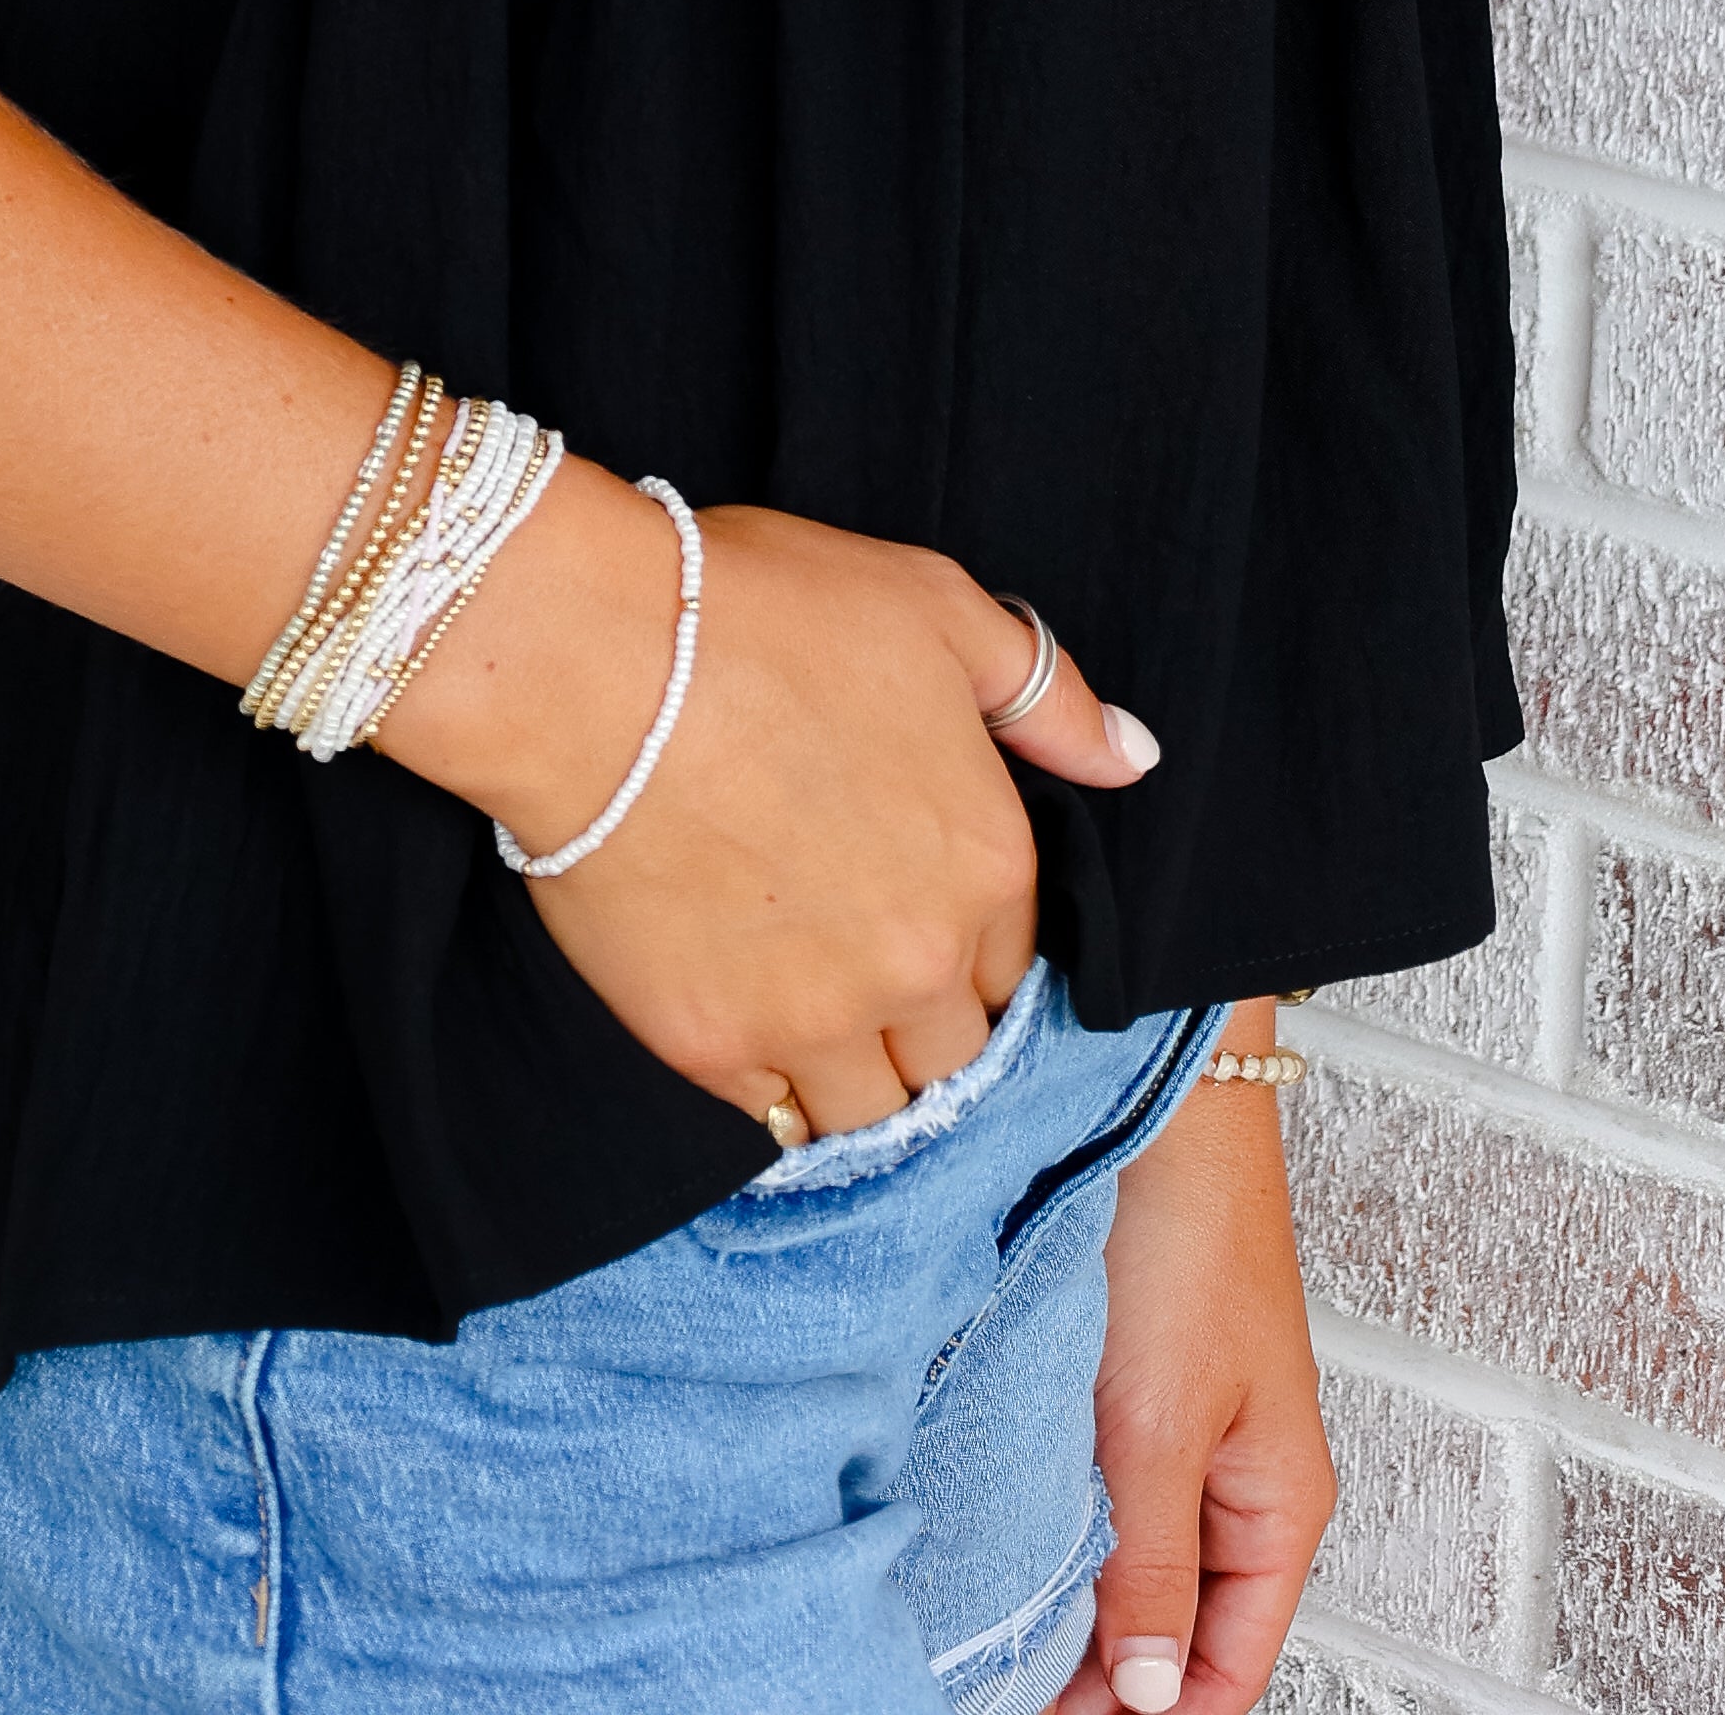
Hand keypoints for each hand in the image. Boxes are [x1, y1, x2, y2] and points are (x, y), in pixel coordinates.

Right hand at [395, 481, 1160, 1141]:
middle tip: (855, 967)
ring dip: (855, 1076)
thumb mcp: (932, 607)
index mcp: (987, 862)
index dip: (966, 938)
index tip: (912, 909)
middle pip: (953, 1054)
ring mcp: (816, 1017)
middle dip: (919, 1022)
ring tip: (804, 1015)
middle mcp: (920, 961)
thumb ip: (1045, 692)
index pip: (1013, 962)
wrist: (590, 657)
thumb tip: (1134, 757)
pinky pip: (771, 1116)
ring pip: (874, 1111)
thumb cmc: (760, 610)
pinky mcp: (712, 1046)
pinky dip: (769, 1086)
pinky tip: (743, 1023)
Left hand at [1053, 1059, 1332, 1714]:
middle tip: (1000, 1674)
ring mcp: (1187, 1427)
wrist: (1160, 1092)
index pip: (1227, 1672)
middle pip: (1181, 1627)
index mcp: (1278, 1506)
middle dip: (1103, 1668)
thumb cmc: (1190, 1235)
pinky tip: (1004, 1526)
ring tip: (994, 1619)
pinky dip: (1062, 1519)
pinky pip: (1107, 1486)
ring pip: (1137, 1557)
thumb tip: (1151, 1696)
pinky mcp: (1135, 1377)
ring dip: (1076, 1593)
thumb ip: (1155, 1567)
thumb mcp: (1161, 1424)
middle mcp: (1239, 1478)